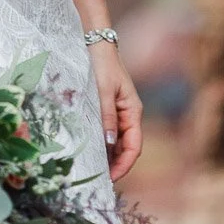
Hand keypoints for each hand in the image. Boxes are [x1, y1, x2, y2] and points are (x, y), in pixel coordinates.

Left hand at [88, 40, 143, 182]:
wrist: (95, 43)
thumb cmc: (101, 64)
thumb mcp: (103, 91)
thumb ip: (106, 117)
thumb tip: (109, 145)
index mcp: (133, 111)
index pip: (134, 146)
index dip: (125, 165)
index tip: (110, 178)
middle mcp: (128, 114)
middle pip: (126, 147)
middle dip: (115, 165)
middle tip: (98, 180)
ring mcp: (118, 112)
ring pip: (116, 142)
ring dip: (107, 156)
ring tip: (92, 170)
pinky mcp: (107, 109)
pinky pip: (107, 132)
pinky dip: (101, 143)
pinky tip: (89, 151)